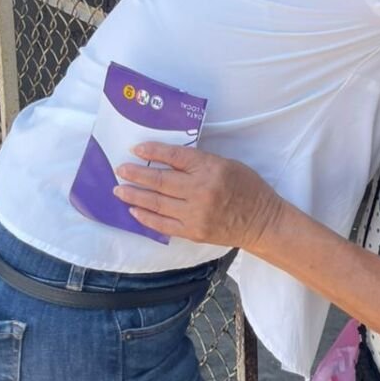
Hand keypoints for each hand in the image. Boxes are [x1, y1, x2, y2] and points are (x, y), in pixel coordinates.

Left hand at [113, 143, 282, 247]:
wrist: (261, 221)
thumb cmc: (247, 187)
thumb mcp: (227, 164)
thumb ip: (199, 163)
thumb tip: (168, 160)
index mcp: (211, 168)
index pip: (175, 157)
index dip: (153, 152)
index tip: (136, 149)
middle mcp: (200, 190)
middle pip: (160, 181)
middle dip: (136, 174)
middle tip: (120, 169)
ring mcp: (195, 213)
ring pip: (157, 203)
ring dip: (135, 195)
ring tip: (119, 189)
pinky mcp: (192, 231)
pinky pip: (163, 224)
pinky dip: (146, 217)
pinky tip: (133, 210)